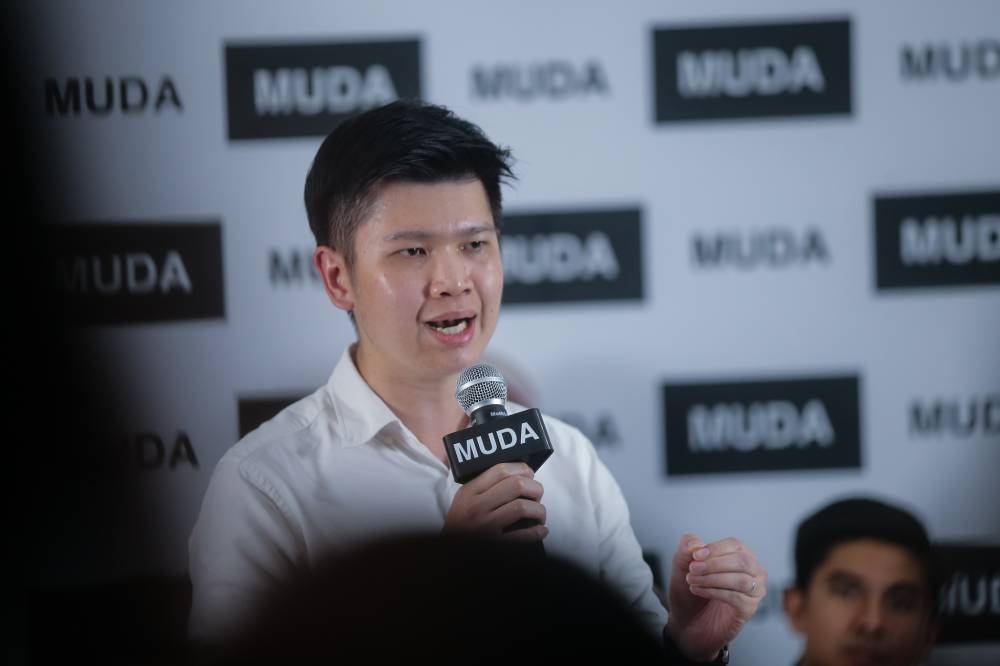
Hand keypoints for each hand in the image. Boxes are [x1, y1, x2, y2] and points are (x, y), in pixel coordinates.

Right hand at [443, 462, 547, 541]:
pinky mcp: (494, 544)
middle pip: (517, 485)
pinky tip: (541, 531)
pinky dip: (537, 532)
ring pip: (523, 507)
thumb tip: (519, 476)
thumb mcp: (464, 498)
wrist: (446, 548)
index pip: (501, 470)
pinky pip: (522, 535)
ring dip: (539, 510)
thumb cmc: (460, 522)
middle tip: (536, 496)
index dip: (523, 470)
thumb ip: (484, 485)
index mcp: (471, 491)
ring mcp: (486, 526)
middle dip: (535, 489)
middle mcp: (478, 506)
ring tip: (538, 515)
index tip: (530, 476)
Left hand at [665, 534, 766, 660]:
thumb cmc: (689, 590)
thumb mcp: (682, 564)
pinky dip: (714, 592)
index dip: (714, 548)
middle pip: (742, 561)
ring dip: (713, 579)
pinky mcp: (749, 609)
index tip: (695, 556)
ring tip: (692, 581)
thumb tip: (697, 544)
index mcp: (740, 555)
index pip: (735, 545)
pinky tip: (698, 590)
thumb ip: (687, 547)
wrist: (686, 622)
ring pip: (741, 580)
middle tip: (692, 569)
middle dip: (714, 564)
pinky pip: (736, 597)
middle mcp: (752, 571)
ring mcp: (754, 591)